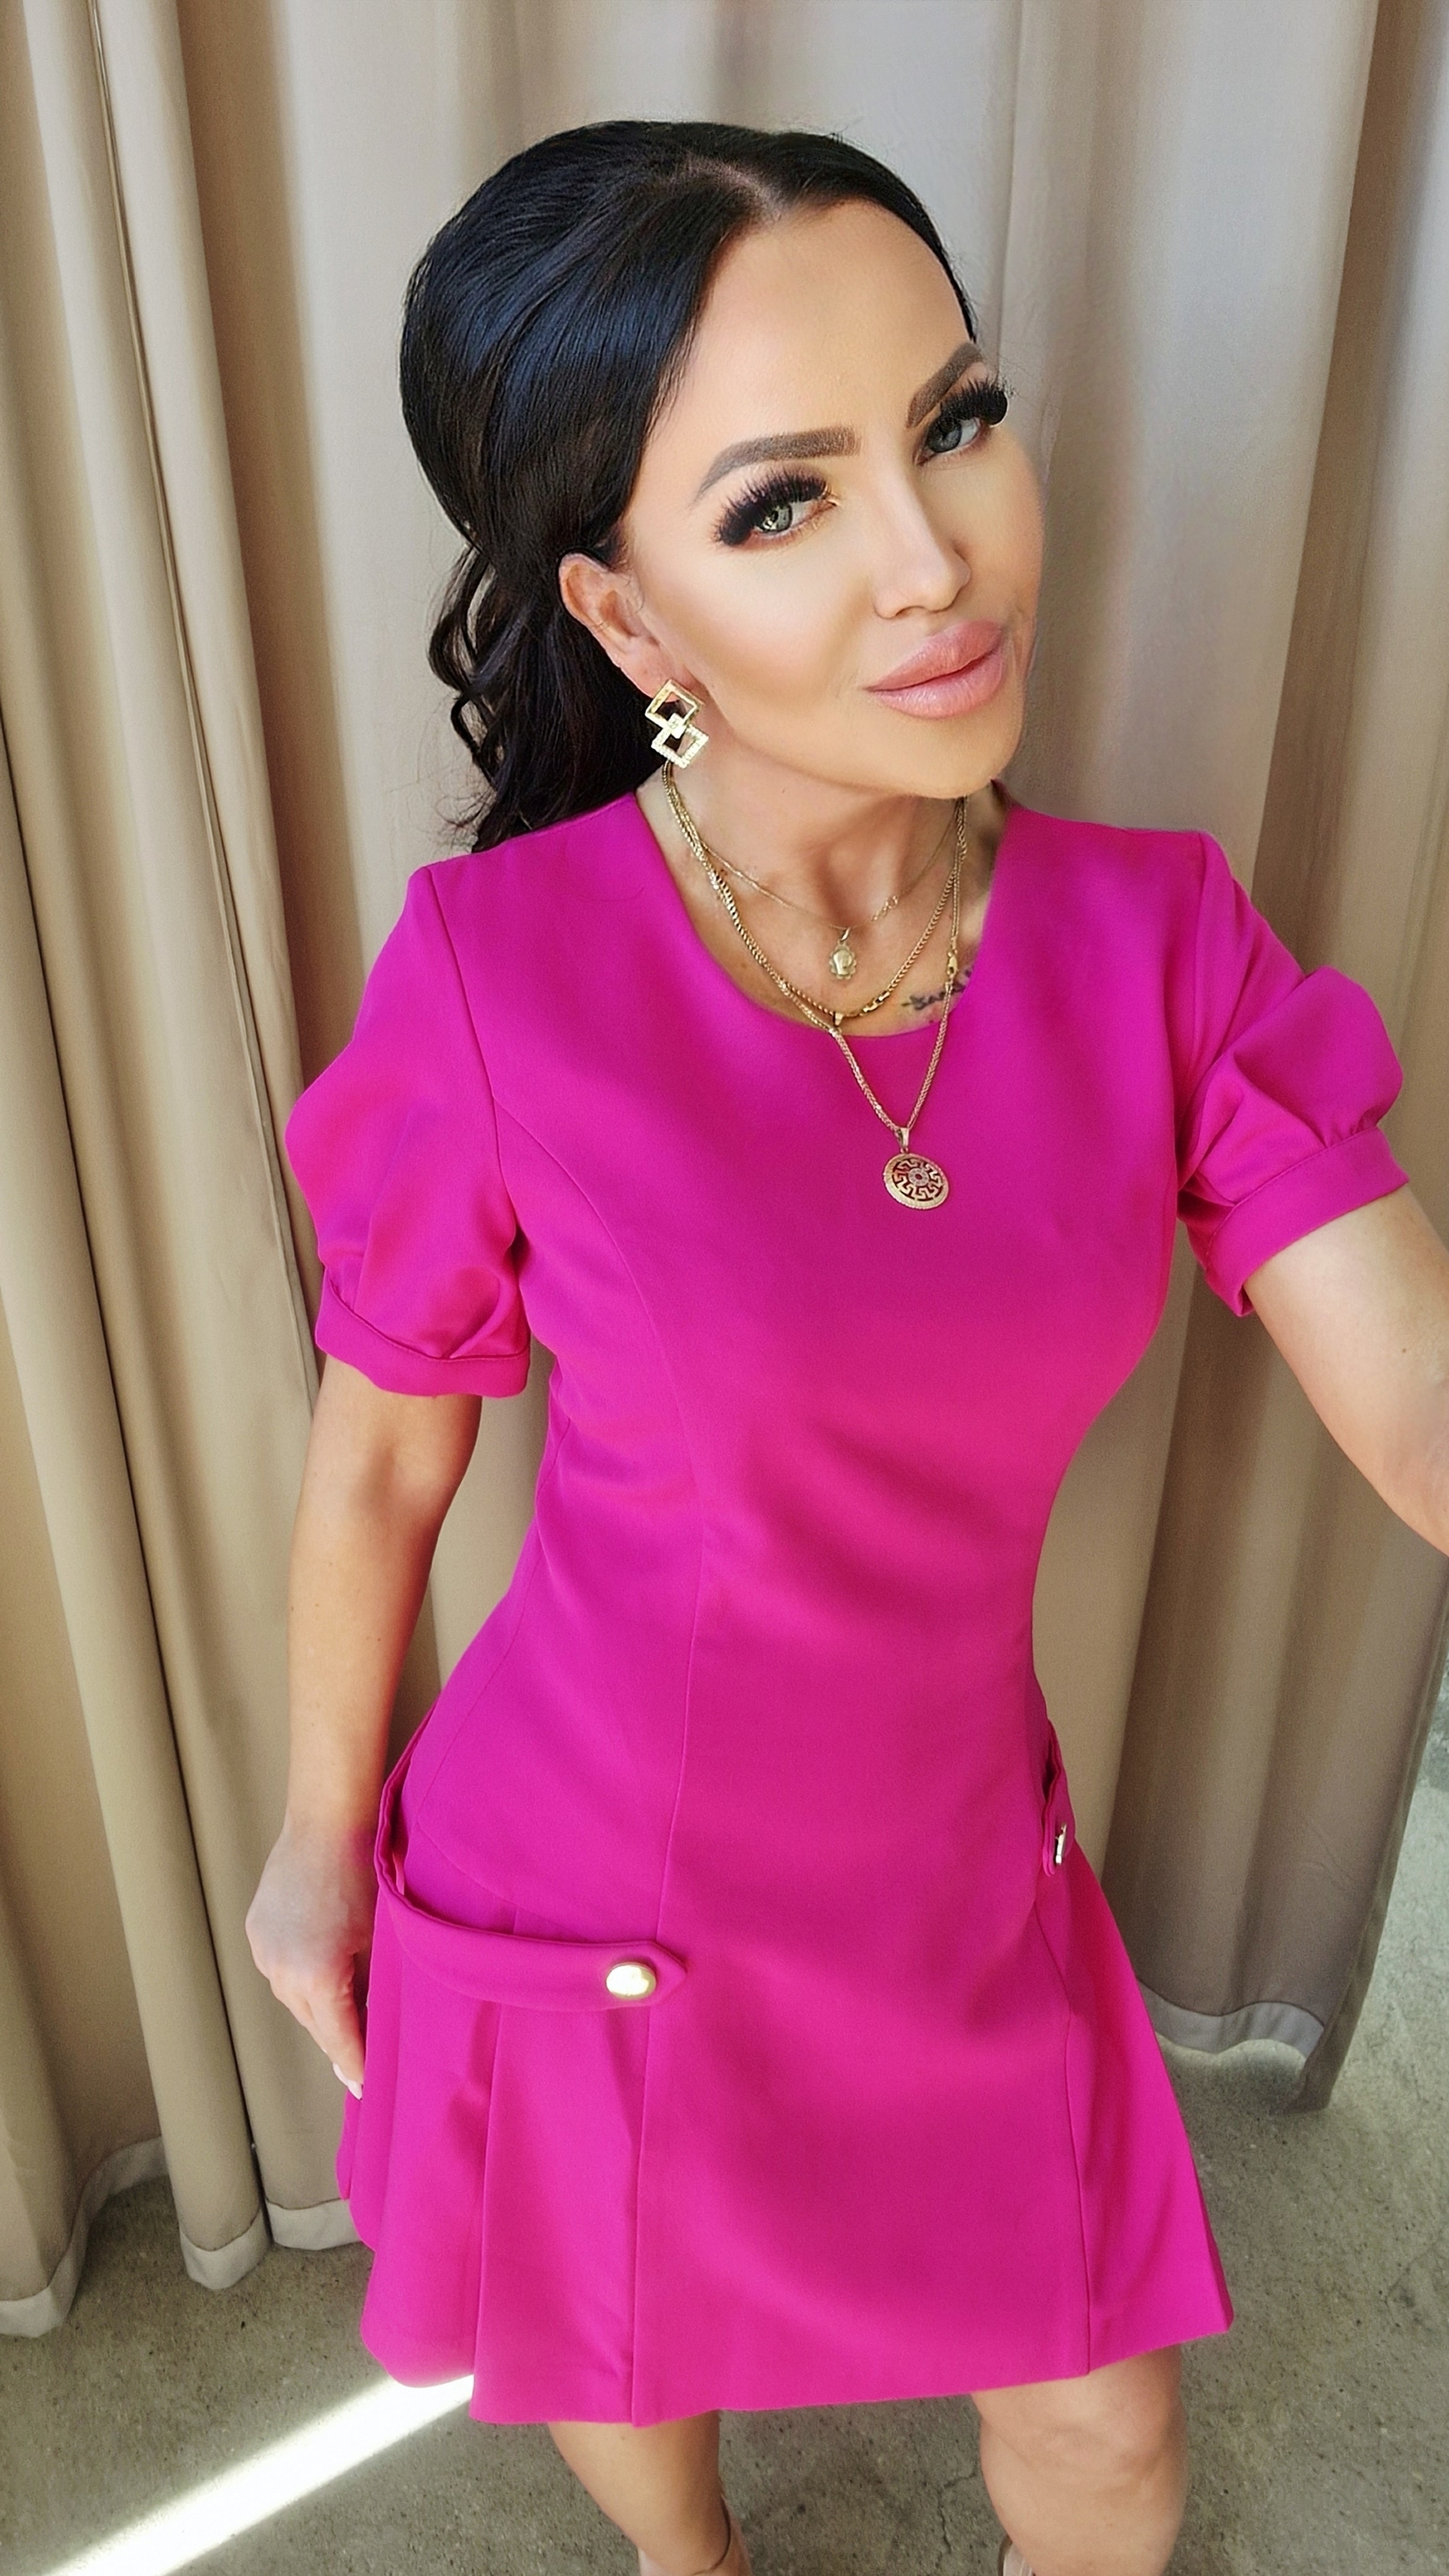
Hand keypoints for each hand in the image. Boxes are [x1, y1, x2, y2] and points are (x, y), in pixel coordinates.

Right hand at [245, 1817, 377, 2094]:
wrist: (327, 1820)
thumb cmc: (366, 1873)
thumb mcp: (380, 1939)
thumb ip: (375, 1989)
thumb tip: (378, 2027)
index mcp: (317, 1977)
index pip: (339, 2040)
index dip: (356, 2067)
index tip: (368, 2090)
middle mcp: (280, 1970)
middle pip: (314, 2025)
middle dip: (339, 2043)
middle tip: (362, 2065)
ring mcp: (263, 1950)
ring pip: (295, 2000)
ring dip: (320, 2010)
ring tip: (348, 2019)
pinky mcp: (256, 1932)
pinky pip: (281, 1971)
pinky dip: (302, 1980)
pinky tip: (324, 1976)